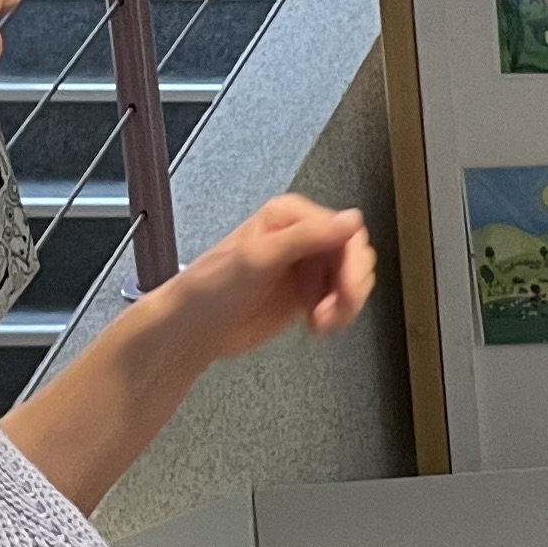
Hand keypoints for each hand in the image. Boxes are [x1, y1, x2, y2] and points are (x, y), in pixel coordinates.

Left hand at [161, 196, 375, 362]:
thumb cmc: (209, 290)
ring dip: (344, 305)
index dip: (352, 262)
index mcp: (290, 217)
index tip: (345, 288)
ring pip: (352, 280)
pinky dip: (338, 315)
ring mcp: (305, 265)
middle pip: (354, 256)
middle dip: (350, 287)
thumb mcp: (258, 257)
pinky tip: (316, 324)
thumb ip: (305, 236)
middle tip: (335, 309)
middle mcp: (301, 237)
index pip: (346, 231)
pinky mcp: (307, 292)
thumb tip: (350, 220)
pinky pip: (341, 299)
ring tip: (322, 320)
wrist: (193, 329)